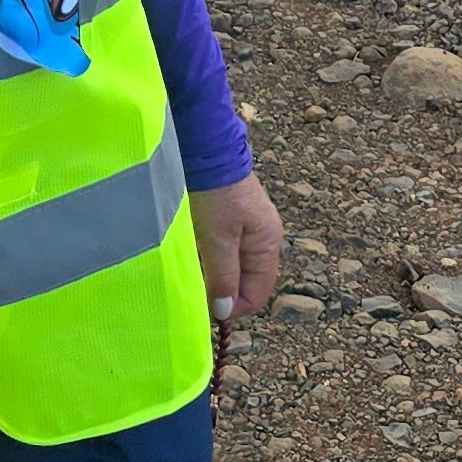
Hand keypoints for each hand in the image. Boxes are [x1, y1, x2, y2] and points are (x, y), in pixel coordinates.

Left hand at [190, 171, 284, 325]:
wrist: (207, 148)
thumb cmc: (215, 193)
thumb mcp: (217, 239)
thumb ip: (223, 276)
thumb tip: (224, 312)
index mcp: (268, 244)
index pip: (258, 292)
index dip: (234, 308)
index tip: (207, 312)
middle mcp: (263, 237)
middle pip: (247, 281)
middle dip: (224, 292)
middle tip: (196, 294)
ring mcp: (248, 226)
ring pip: (233, 265)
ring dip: (215, 274)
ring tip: (194, 274)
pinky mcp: (232, 217)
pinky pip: (225, 249)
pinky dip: (211, 258)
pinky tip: (194, 254)